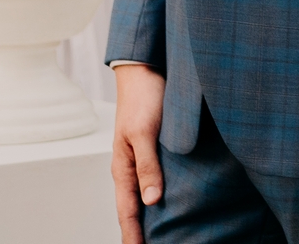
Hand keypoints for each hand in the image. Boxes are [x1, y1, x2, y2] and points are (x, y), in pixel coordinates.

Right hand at [112, 64, 166, 243]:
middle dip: (140, 233)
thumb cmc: (144, 99)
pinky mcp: (157, 150)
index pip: (127, 212)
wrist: (146, 71)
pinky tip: (175, 204)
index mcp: (123, 168)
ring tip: (166, 236)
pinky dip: (162, 197)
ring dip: (152, 218)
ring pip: (146, 197)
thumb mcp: (145, 132)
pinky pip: (158, 180)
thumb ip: (148, 165)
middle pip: (135, 210)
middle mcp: (132, 168)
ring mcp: (143, 160)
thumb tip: (151, 201)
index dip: (133, 236)